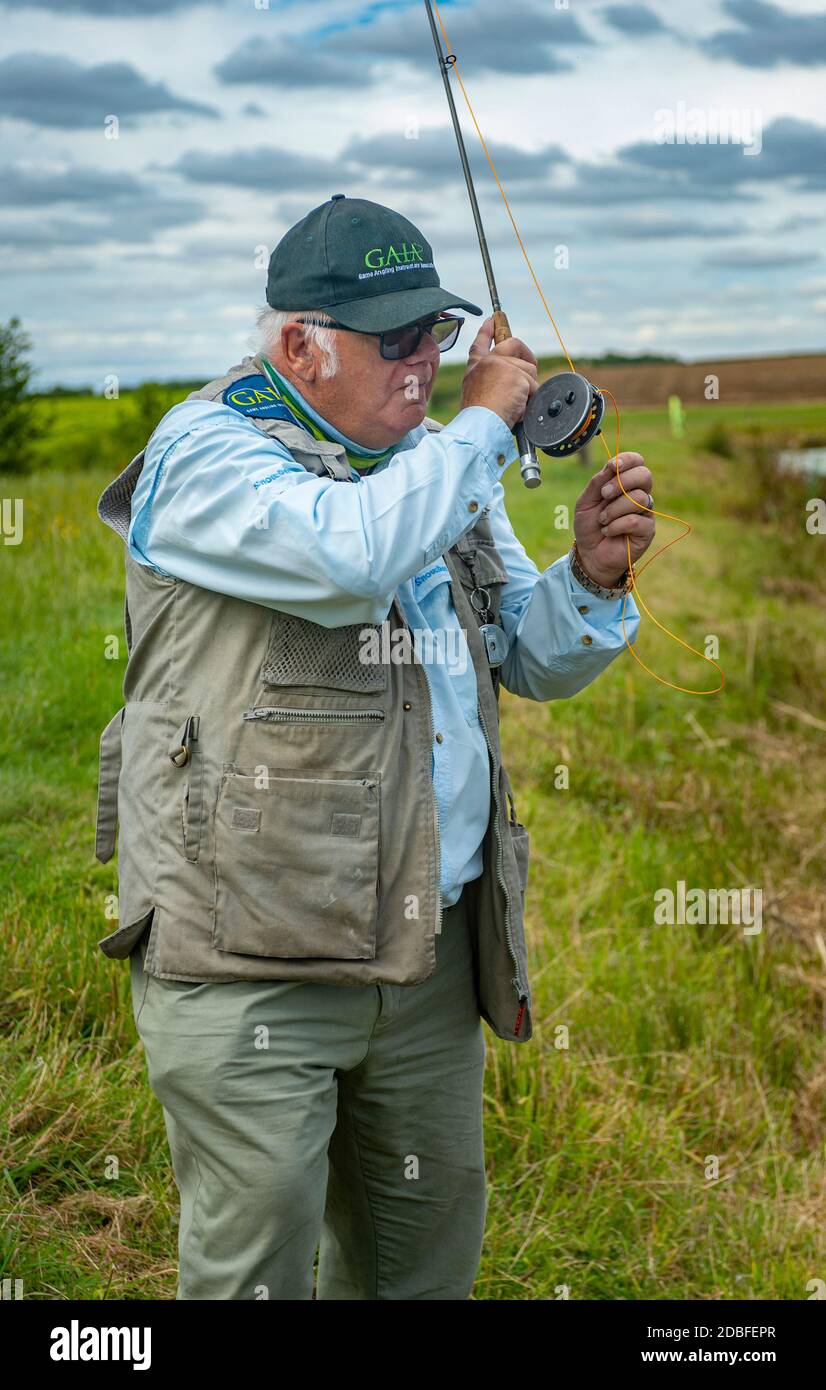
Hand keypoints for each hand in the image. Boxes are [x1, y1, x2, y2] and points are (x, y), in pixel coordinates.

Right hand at [459, 315, 537, 429]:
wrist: (479, 425)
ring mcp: (502, 365)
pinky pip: (534, 386)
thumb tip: (516, 383)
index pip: (480, 344)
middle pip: (515, 344)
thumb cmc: (479, 419)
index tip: (491, 320)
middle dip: (527, 357)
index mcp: (476, 368)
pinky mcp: (516, 374)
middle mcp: (487, 361)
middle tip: (530, 373)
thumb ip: (493, 383)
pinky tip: (517, 408)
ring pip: (529, 370)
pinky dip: (530, 400)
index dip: (487, 331)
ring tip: (514, 404)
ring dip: (528, 389)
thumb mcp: (478, 396)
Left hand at [573, 451, 654, 586]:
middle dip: (622, 482)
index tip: (612, 466)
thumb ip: (598, 482)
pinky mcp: (647, 531)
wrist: (589, 554)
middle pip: (645, 475)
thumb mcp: (585, 501)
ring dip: (614, 509)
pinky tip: (608, 531)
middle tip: (604, 494)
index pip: (637, 462)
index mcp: (625, 483)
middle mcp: (639, 495)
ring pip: (639, 498)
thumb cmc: (589, 526)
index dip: (628, 459)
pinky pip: (635, 520)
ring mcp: (645, 513)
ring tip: (602, 520)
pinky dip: (616, 525)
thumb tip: (612, 464)